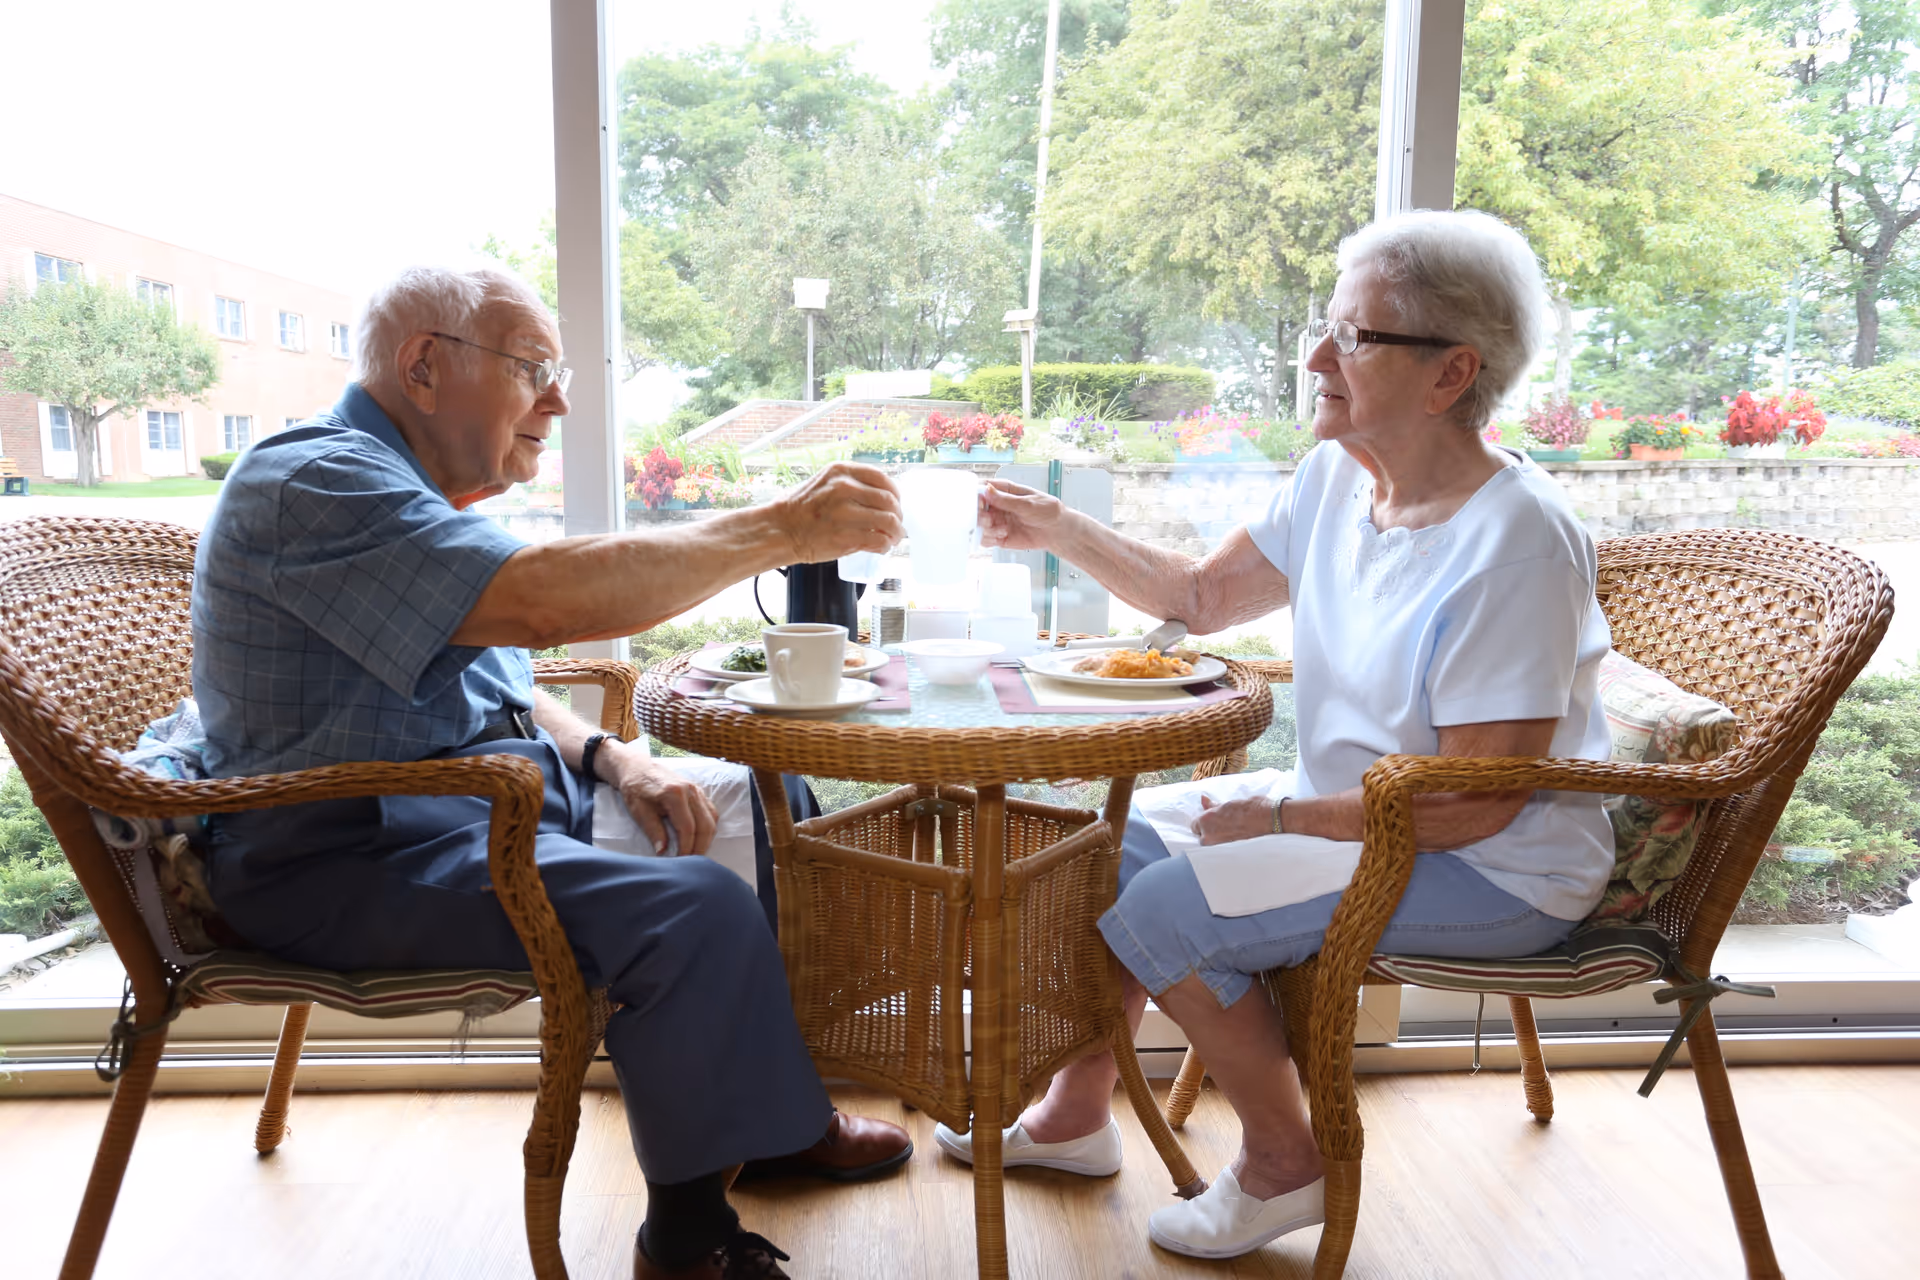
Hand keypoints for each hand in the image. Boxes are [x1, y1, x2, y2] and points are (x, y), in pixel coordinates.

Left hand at [603, 743, 717, 856]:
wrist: (637, 768)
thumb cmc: (636, 789)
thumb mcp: (639, 812)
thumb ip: (654, 831)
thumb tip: (662, 852)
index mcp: (675, 794)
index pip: (687, 828)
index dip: (687, 847)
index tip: (682, 861)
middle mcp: (691, 791)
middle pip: (705, 825)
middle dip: (701, 847)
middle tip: (693, 863)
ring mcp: (697, 790)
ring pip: (712, 819)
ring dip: (707, 839)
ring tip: (697, 853)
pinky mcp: (699, 791)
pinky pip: (711, 812)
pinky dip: (709, 827)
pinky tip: (701, 838)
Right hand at [773, 461, 903, 562]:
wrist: (779, 530)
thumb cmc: (798, 509)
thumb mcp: (824, 483)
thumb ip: (850, 485)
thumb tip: (880, 498)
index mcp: (840, 472)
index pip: (881, 477)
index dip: (895, 493)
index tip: (895, 502)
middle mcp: (844, 488)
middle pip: (889, 500)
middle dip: (898, 515)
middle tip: (897, 524)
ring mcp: (846, 513)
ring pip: (889, 521)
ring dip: (896, 532)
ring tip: (893, 538)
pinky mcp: (846, 536)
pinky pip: (878, 540)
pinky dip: (885, 545)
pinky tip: (882, 547)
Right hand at [979, 478, 1067, 550]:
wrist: (1056, 531)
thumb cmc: (1047, 511)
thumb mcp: (1028, 503)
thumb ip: (1007, 499)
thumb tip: (987, 490)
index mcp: (1004, 491)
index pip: (983, 488)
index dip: (977, 494)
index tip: (980, 501)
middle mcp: (998, 505)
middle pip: (977, 508)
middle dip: (979, 514)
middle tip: (989, 518)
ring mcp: (997, 521)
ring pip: (979, 525)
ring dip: (986, 528)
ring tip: (1002, 529)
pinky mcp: (999, 536)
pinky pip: (985, 539)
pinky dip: (989, 539)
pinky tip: (1002, 536)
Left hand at [1189, 795, 1275, 845]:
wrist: (1270, 820)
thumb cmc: (1252, 808)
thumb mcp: (1229, 803)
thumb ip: (1213, 805)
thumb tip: (1203, 799)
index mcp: (1206, 820)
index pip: (1195, 825)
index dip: (1205, 822)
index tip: (1214, 821)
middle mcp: (1208, 836)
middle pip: (1202, 837)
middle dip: (1210, 833)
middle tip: (1226, 827)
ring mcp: (1218, 848)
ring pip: (1212, 846)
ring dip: (1218, 841)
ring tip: (1233, 834)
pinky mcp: (1229, 855)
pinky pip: (1222, 851)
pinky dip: (1227, 847)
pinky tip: (1237, 841)